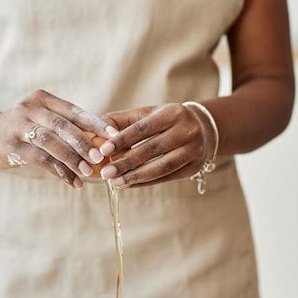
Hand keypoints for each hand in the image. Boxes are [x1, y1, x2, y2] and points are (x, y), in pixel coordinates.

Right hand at [0, 89, 117, 188]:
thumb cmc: (23, 128)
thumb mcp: (42, 120)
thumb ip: (66, 128)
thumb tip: (101, 146)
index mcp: (43, 99)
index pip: (74, 110)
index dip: (95, 123)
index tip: (114, 135)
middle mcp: (30, 109)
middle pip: (63, 125)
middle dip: (84, 142)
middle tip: (101, 158)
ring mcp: (18, 126)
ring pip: (51, 142)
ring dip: (71, 159)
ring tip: (87, 173)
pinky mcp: (11, 146)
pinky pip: (40, 159)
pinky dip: (58, 171)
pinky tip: (72, 181)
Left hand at [98, 103, 215, 187]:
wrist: (202, 128)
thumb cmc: (165, 120)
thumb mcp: (147, 114)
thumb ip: (120, 121)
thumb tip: (95, 133)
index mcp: (173, 113)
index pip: (143, 128)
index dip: (122, 140)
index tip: (103, 151)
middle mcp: (187, 130)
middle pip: (152, 149)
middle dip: (126, 162)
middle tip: (105, 173)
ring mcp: (194, 150)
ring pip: (161, 167)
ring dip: (135, 177)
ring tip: (115, 182)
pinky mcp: (194, 167)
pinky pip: (166, 177)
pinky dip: (145, 182)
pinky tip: (129, 184)